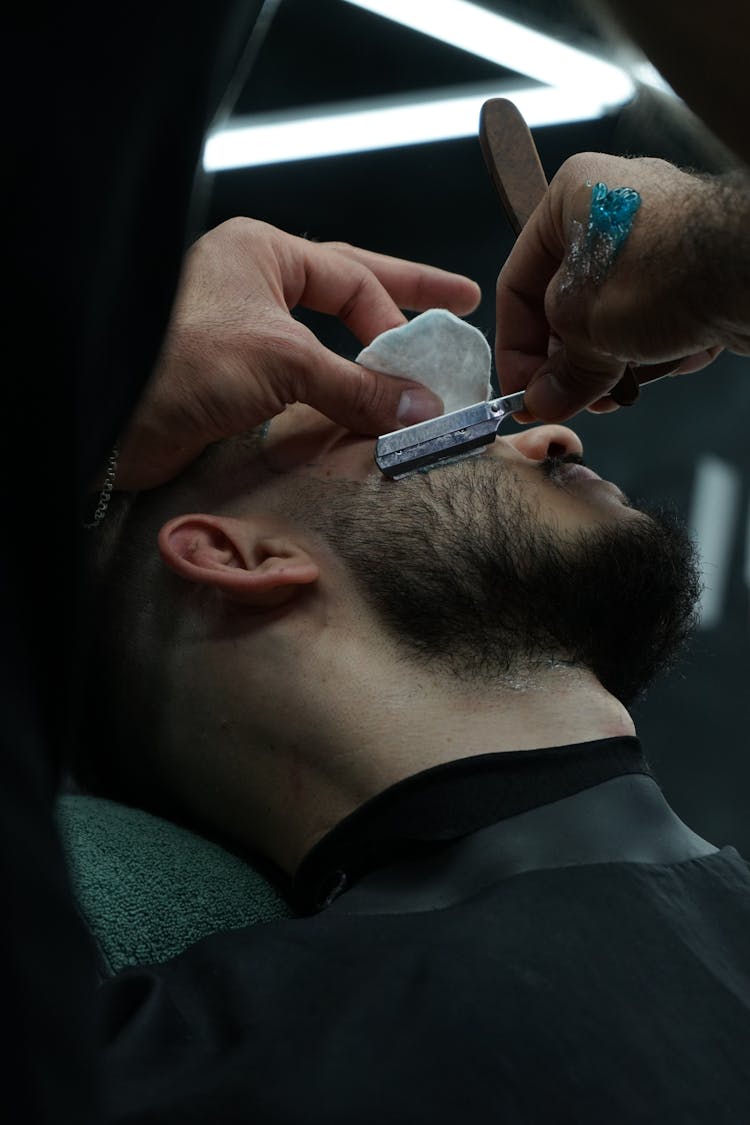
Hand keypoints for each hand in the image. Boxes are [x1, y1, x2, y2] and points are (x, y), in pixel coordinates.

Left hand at [117, 218, 480, 487]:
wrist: (112, 421)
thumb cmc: (185, 361)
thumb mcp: (285, 360)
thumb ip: (358, 385)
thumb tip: (423, 409)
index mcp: (263, 252)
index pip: (353, 276)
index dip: (400, 314)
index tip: (434, 352)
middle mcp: (253, 284)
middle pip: (345, 293)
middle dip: (400, 305)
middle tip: (456, 308)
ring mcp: (243, 332)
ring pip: (324, 342)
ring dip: (367, 359)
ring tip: (413, 369)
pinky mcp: (234, 380)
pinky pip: (302, 383)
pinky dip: (336, 396)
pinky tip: (360, 409)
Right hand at [495, 153, 749, 421]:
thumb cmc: (666, 270)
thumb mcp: (586, 327)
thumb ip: (560, 370)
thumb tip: (543, 400)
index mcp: (569, 200)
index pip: (517, 285)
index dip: (514, 349)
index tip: (522, 392)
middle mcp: (611, 209)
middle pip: (566, 305)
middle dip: (567, 361)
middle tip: (564, 401)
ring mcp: (657, 238)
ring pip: (610, 318)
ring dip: (609, 363)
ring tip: (615, 392)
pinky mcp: (692, 268)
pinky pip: (653, 319)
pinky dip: (652, 350)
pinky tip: (662, 366)